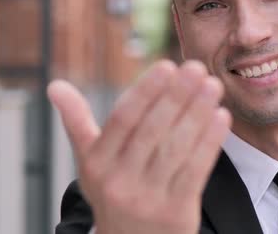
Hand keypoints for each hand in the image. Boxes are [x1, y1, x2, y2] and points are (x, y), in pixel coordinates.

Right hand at [48, 60, 230, 233]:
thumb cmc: (114, 190)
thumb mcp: (90, 162)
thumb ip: (77, 122)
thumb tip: (54, 85)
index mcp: (97, 163)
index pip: (123, 119)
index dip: (146, 91)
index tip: (167, 66)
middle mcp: (119, 181)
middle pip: (152, 130)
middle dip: (177, 96)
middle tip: (197, 68)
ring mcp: (148, 198)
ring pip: (176, 148)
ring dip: (198, 114)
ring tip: (213, 86)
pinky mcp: (176, 211)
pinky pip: (196, 170)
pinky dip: (210, 142)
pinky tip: (222, 117)